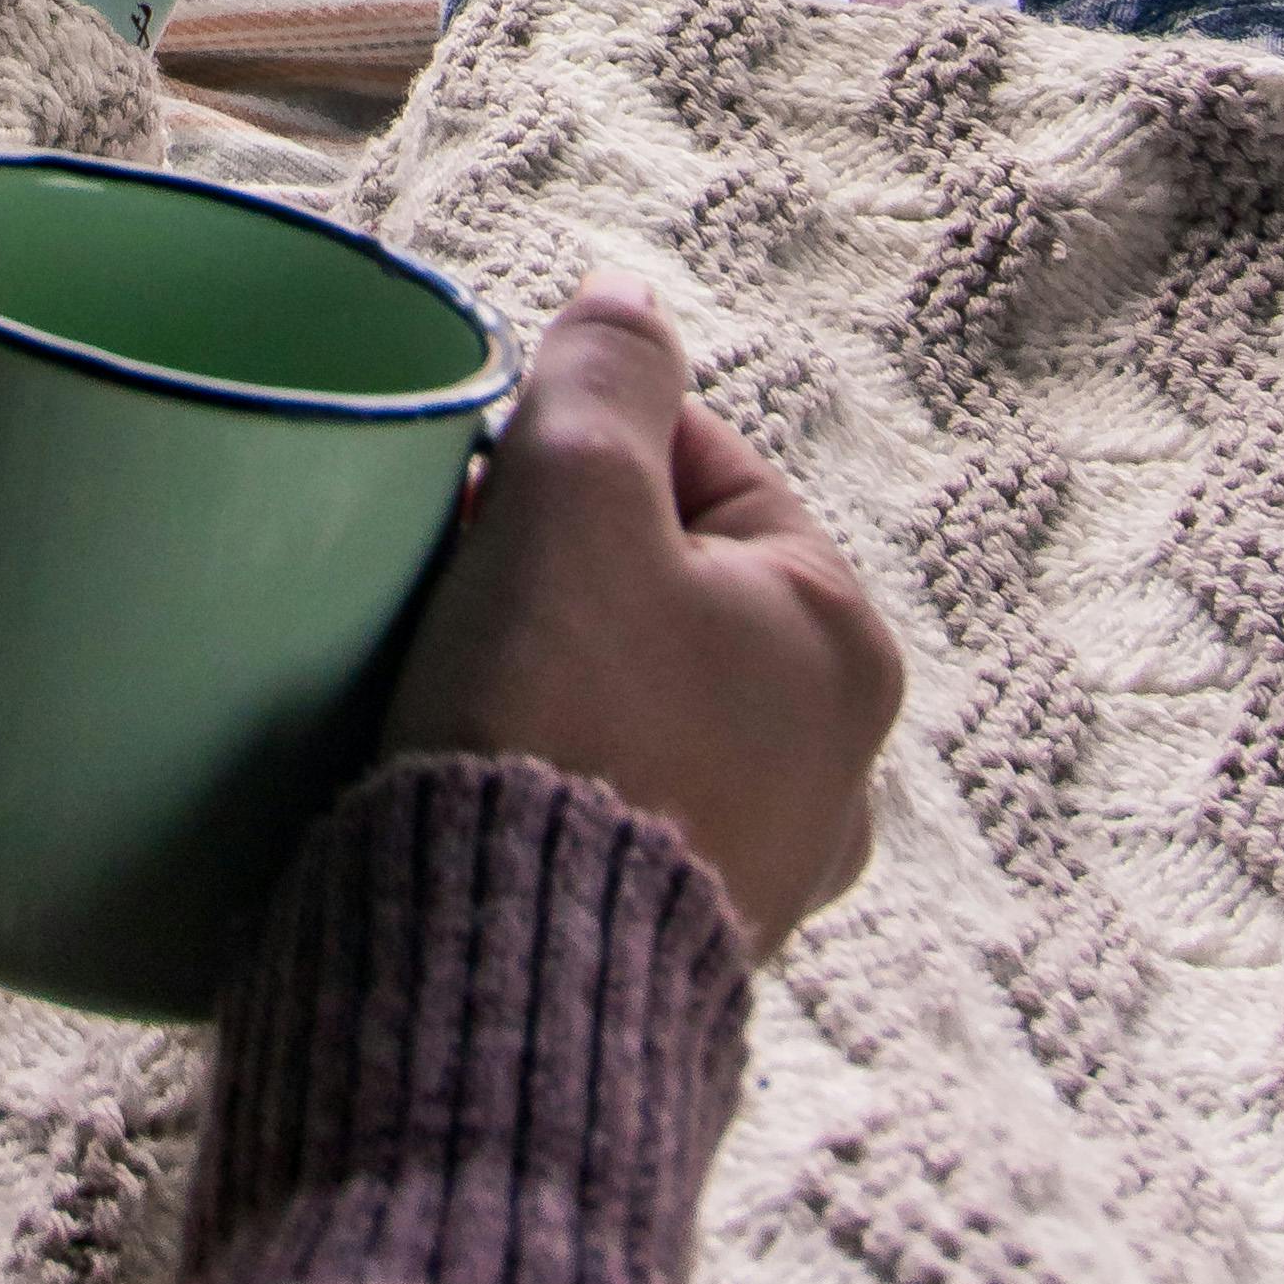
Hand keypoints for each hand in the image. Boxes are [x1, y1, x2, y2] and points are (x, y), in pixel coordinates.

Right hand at [383, 273, 903, 958]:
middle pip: (667, 587)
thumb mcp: (572, 498)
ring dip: (544, 670)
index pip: (703, 466)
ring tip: (442, 674)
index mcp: (840, 640)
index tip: (475, 474)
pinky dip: (542, 775)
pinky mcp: (673, 951)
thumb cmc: (556, 723)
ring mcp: (761, 869)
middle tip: (447, 571)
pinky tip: (470, 774)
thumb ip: (603, 376)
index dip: (575, 443)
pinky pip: (604, 808)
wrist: (504, 986)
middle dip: (555, 563)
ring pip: (633, 699)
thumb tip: (630, 297)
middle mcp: (835, 764)